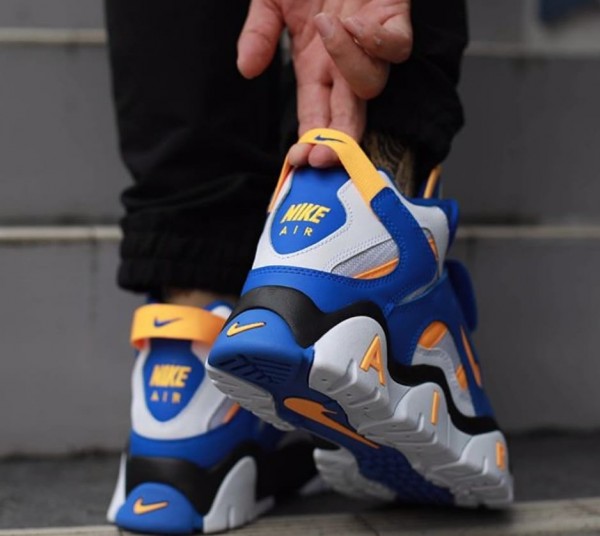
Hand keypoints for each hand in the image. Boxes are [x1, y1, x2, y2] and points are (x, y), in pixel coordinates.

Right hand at [237, 0, 411, 166]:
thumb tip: (246, 70)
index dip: (311, 141)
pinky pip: (396, 46)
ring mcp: (368, 42)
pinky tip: (352, 23)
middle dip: (337, 142)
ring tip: (324, 25)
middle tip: (322, 157)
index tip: (299, 160)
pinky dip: (376, 41)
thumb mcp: (270, 0)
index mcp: (313, 66)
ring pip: (371, 83)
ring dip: (347, 64)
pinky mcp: (393, 16)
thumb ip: (258, 34)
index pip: (315, 116)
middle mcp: (342, 63)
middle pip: (348, 116)